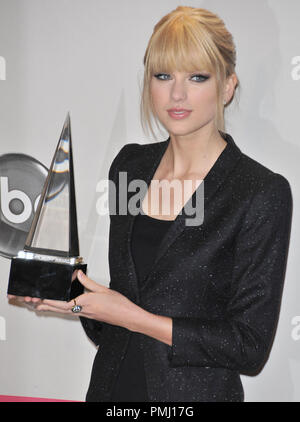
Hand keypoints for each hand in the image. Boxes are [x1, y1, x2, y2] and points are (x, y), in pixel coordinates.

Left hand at [26, 271, 141, 330]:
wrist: (127, 316)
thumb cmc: (118, 305)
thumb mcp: (103, 289)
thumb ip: (88, 282)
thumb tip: (78, 275)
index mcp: (85, 302)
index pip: (63, 302)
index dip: (49, 301)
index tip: (40, 298)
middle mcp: (83, 310)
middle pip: (59, 309)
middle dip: (44, 305)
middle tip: (32, 302)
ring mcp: (85, 314)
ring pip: (63, 311)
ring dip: (50, 308)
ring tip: (38, 307)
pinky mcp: (88, 314)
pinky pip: (70, 312)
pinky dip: (60, 309)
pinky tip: (58, 308)